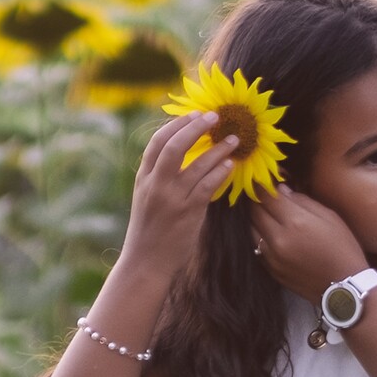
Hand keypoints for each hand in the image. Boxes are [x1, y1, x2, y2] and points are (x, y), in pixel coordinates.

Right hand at [121, 110, 239, 278]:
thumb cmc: (149, 230)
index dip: (176, 125)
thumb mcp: (146, 198)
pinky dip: (220, 172)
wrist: (146, 261)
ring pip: (196, 164)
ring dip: (218, 148)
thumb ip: (159, 176)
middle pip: (175, 146)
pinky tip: (230, 165)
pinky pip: (208, 185)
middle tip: (215, 117)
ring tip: (233, 139)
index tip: (194, 115)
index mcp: (143, 178)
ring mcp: (172, 198)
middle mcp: (156, 185)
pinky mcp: (188, 212)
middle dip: (196, 127)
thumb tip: (180, 154)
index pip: (157, 142)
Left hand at [248, 187, 367, 307]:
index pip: (266, 196)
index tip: (262, 178)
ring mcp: (271, 256)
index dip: (262, 184)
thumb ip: (302, 201)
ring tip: (266, 212)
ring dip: (256, 218)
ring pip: (251, 229)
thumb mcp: (329, 216)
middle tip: (263, 193)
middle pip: (255, 211)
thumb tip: (280, 189)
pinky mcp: (270, 269)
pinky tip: (270, 232)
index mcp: (295, 222)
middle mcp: (278, 239)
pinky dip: (260, 235)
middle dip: (257, 199)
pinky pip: (256, 246)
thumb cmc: (342, 247)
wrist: (343, 287)